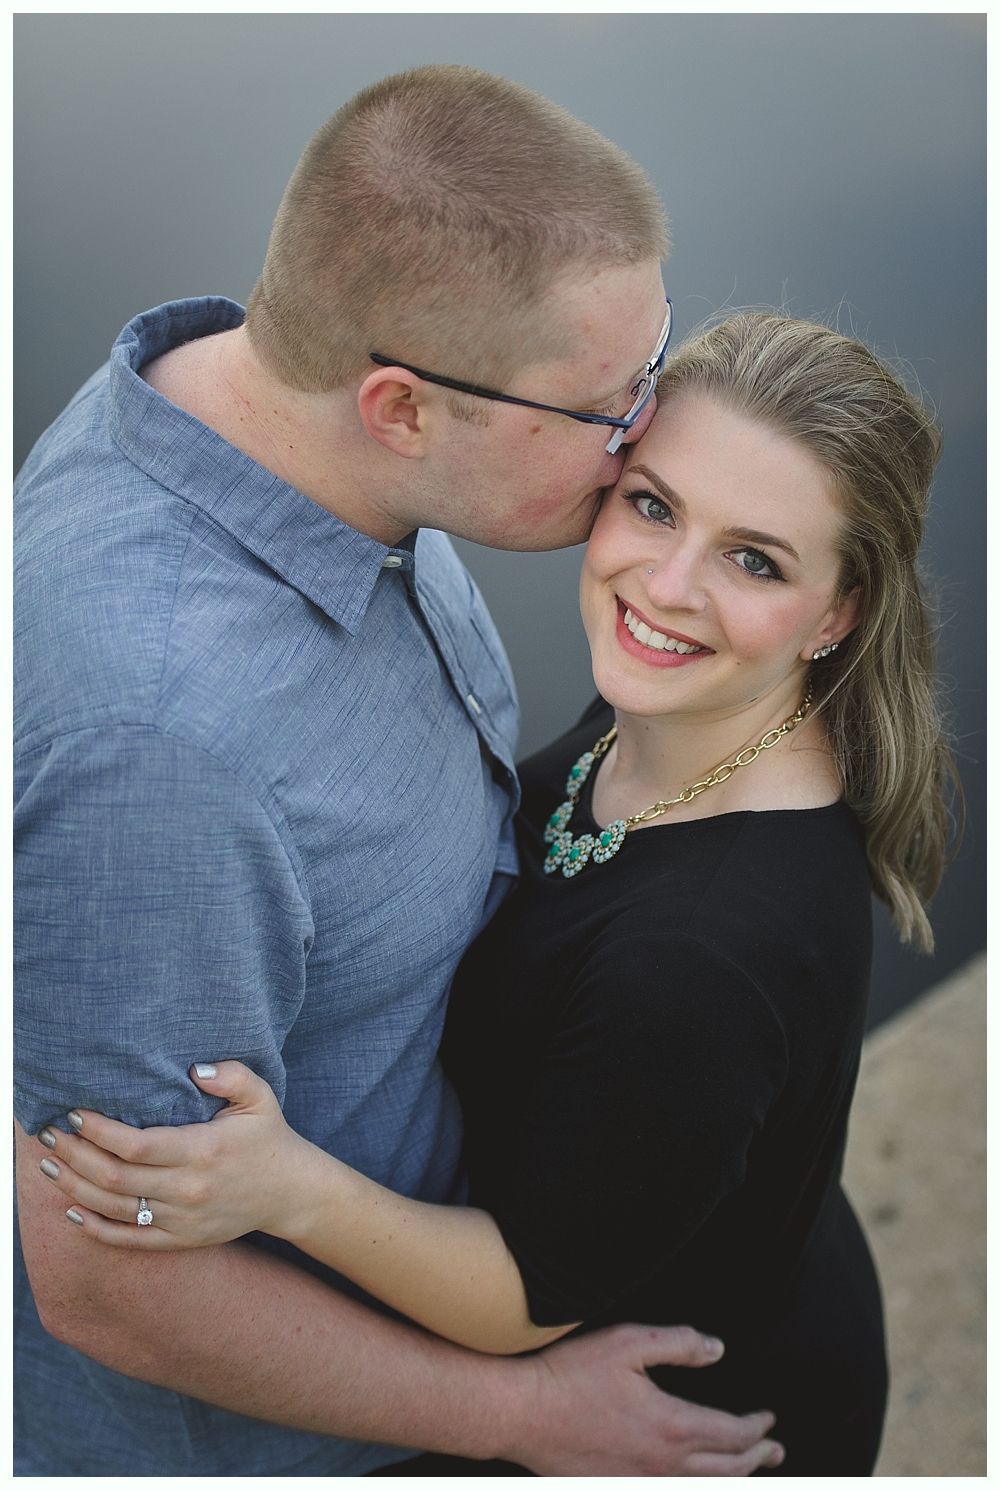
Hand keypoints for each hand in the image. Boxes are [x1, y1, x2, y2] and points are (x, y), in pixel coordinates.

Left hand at [35, 1061, 314, 1247]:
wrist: (290, 1193)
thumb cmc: (268, 1137)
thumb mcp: (260, 1097)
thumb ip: (231, 1076)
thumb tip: (194, 1069)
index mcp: (203, 1150)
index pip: (136, 1144)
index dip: (99, 1131)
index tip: (74, 1113)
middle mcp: (188, 1189)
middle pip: (115, 1177)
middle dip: (74, 1154)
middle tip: (48, 1134)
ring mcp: (182, 1219)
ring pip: (114, 1208)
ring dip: (74, 1186)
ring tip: (49, 1164)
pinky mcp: (180, 1239)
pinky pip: (129, 1239)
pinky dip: (95, 1228)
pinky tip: (71, 1209)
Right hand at [509, 1325, 783, 1475]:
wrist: (522, 1412)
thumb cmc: (571, 1374)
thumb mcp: (628, 1343)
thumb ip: (678, 1343)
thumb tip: (717, 1349)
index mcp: (672, 1424)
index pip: (731, 1433)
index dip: (757, 1427)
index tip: (769, 1418)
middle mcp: (662, 1461)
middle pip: (726, 1468)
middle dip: (757, 1458)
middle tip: (775, 1451)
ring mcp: (639, 1479)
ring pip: (701, 1487)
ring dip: (732, 1478)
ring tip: (747, 1471)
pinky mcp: (617, 1486)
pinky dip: (694, 1488)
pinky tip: (693, 1481)